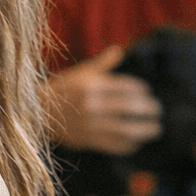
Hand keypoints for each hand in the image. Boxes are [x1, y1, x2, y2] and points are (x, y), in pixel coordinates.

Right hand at [47, 46, 161, 153]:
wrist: (37, 113)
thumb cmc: (61, 90)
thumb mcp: (79, 74)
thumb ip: (101, 64)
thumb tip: (119, 50)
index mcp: (91, 85)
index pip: (127, 87)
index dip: (142, 90)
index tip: (148, 92)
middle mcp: (92, 104)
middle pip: (131, 107)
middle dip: (149, 109)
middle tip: (158, 110)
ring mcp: (91, 124)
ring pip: (127, 129)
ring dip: (146, 130)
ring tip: (156, 129)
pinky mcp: (88, 140)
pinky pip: (115, 145)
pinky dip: (130, 145)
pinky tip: (137, 142)